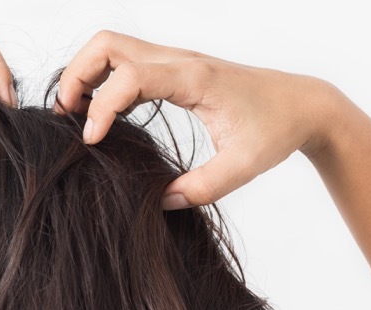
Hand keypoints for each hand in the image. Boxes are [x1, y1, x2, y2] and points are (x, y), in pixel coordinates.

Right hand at [53, 30, 337, 208]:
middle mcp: (179, 60)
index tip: (92, 142)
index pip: (129, 77)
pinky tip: (103, 115)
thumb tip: (158, 203)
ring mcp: (174, 60)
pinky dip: (102, 80)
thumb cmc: (275, 130)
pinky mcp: (173, 68)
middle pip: (106, 45)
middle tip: (68, 119)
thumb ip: (199, 189)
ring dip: (84, 75)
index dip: (102, 108)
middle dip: (76, 77)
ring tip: (78, 118)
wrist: (302, 104)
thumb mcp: (242, 168)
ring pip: (110, 47)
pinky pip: (124, 61)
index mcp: (194, 78)